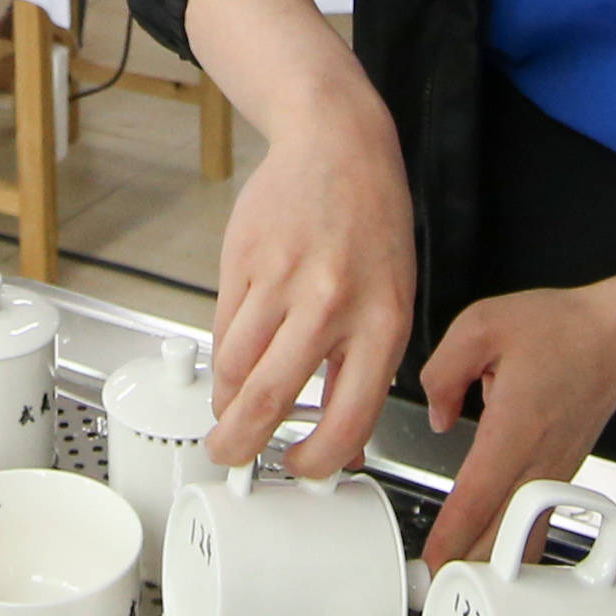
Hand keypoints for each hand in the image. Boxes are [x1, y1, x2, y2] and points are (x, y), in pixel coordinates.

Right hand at [208, 92, 415, 479]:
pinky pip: (222, 328)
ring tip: (226, 411)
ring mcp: (282, 281)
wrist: (338, 146)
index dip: (317, 459)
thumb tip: (341, 438)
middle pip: (270, 397)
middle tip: (230, 456)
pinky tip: (231, 363)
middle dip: (241, 443)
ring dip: (223, 401)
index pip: (348, 417)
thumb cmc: (371, 225)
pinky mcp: (244, 261)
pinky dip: (222, 356)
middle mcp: (332, 305)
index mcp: (382, 324)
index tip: (301, 469)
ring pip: (234, 366)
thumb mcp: (392, 300)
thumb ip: (366, 369)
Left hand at [415, 284, 615, 566]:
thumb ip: (444, 372)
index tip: (435, 563)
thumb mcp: (481, 326)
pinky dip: (516, 542)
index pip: (480, 493)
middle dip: (472, 566)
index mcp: (516, 425)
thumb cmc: (558, 330)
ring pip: (525, 531)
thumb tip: (440, 417)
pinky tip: (497, 558)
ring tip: (461, 584)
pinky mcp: (562, 471)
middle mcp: (540, 457)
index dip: (456, 534)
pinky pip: (538, 518)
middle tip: (437, 591)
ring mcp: (556, 470)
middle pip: (504, 529)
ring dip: (496, 561)